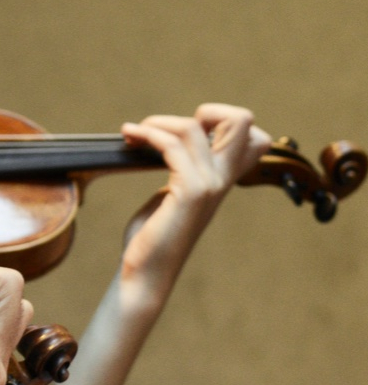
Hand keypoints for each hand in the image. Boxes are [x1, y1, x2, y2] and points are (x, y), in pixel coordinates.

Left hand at [118, 103, 269, 289]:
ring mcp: (210, 184)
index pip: (255, 136)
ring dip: (157, 122)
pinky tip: (129, 138)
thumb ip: (179, 172)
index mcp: (223, 180)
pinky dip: (148, 134)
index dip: (223, 121)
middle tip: (166, 128)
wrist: (146, 273)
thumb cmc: (151, 239)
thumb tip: (168, 146)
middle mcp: (223, 179)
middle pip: (244, 120)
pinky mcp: (190, 192)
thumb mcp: (171, 196)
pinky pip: (172, 145)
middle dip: (206, 110)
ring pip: (194, 126)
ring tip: (133, 132)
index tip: (184, 132)